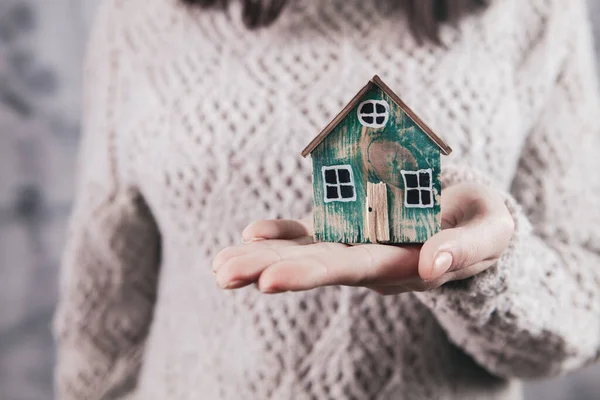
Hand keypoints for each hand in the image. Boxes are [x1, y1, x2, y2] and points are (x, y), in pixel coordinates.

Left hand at [212, 182, 514, 294]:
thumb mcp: (491, 232)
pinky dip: (282, 233)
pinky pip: (313, 232)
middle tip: (224, 274)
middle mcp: (373, 260)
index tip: (266, 281)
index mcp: (404, 262)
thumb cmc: (484, 223)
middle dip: (269, 269)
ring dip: (262, 258)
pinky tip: (251, 234)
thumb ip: (466, 249)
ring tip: (219, 268)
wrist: (470, 219)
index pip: (352, 269)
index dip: (310, 271)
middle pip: (317, 265)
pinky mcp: (352, 229)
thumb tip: (432, 265)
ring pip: (306, 251)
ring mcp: (358, 245)